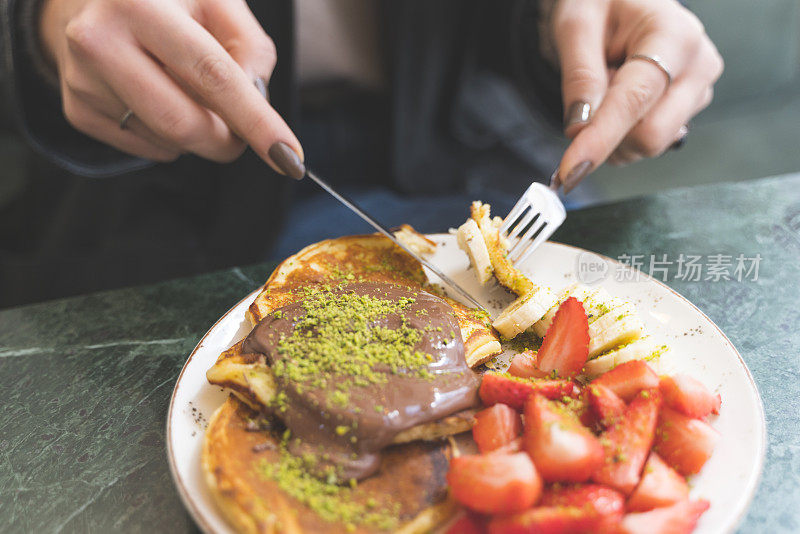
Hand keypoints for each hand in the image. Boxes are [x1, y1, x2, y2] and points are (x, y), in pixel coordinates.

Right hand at [39, 0, 302, 173]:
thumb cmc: (171, 1)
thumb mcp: (218, 4)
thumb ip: (251, 51)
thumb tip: (258, 108)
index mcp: (141, 4)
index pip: (213, 75)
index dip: (256, 121)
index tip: (289, 157)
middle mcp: (99, 39)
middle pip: (185, 123)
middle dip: (227, 141)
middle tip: (240, 131)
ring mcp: (81, 78)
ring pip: (168, 142)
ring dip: (198, 133)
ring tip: (186, 90)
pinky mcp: (76, 108)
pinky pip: (146, 148)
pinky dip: (169, 137)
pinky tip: (159, 98)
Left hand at [551, 0, 722, 191]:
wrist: (619, 3)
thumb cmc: (600, 5)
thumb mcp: (576, 26)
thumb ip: (580, 76)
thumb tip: (580, 128)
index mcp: (673, 34)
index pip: (635, 101)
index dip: (600, 138)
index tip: (571, 168)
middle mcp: (698, 64)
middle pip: (651, 135)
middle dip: (608, 136)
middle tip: (584, 103)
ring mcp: (698, 91)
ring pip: (650, 145)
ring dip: (613, 134)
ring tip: (606, 89)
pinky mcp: (689, 110)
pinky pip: (649, 144)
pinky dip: (622, 135)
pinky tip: (618, 102)